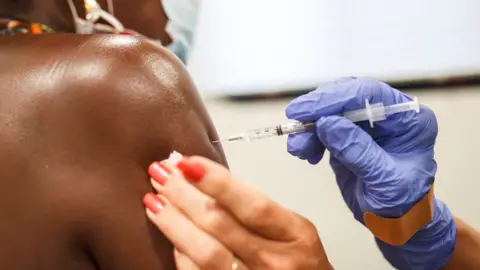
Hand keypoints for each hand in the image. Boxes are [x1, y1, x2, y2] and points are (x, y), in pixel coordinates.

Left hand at [142, 156, 332, 269]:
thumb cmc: (298, 260)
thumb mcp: (292, 228)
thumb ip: (256, 208)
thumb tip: (204, 179)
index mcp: (295, 235)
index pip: (253, 205)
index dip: (217, 182)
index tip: (187, 162)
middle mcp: (275, 261)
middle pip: (222, 225)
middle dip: (185, 195)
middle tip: (163, 172)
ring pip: (205, 252)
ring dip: (174, 222)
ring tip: (154, 199)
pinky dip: (180, 252)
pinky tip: (169, 231)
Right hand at [285, 77, 455, 268]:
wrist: (397, 223)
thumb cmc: (402, 204)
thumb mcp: (383, 180)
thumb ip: (357, 150)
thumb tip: (327, 123)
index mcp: (408, 119)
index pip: (369, 95)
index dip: (335, 98)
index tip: (306, 110)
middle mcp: (388, 115)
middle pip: (347, 97)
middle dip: (318, 109)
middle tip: (294, 119)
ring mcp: (367, 124)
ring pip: (331, 111)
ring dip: (309, 126)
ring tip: (297, 148)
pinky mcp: (349, 135)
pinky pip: (324, 127)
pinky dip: (310, 137)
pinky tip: (306, 154)